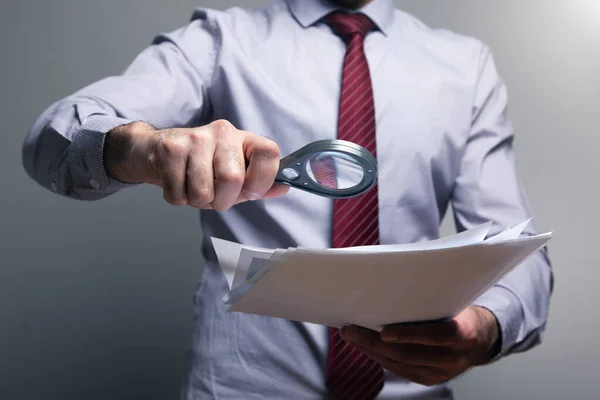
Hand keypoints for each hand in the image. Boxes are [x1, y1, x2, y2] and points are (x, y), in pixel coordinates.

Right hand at [104, 119, 288, 209]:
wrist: (156, 150)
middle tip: (213, 195)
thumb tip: (285, 187)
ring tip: (193, 187)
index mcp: (243, 138)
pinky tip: (177, 183)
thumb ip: (260, 183)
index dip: (261, 180)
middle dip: (222, 200)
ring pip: (204, 191)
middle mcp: (223, 132)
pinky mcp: (171, 148)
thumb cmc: (200, 165)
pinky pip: (179, 193)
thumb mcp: (234, 172)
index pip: (269, 153)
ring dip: (197, 201)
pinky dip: (178, 198)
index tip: (249, 191)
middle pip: (233, 180)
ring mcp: (195, 137)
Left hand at [339, 306, 499, 386]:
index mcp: (465, 333)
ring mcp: (441, 373)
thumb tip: (394, 277)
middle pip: (410, 354)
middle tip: (351, 329)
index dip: (410, 334)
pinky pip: (399, 370)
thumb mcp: (454, 299)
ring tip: (350, 335)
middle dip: (376, 343)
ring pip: (400, 364)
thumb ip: (431, 295)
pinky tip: (364, 345)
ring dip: (371, 350)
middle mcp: (454, 358)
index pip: (438, 335)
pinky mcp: (429, 379)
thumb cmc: (460, 310)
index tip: (384, 331)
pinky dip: (379, 357)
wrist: (480, 337)